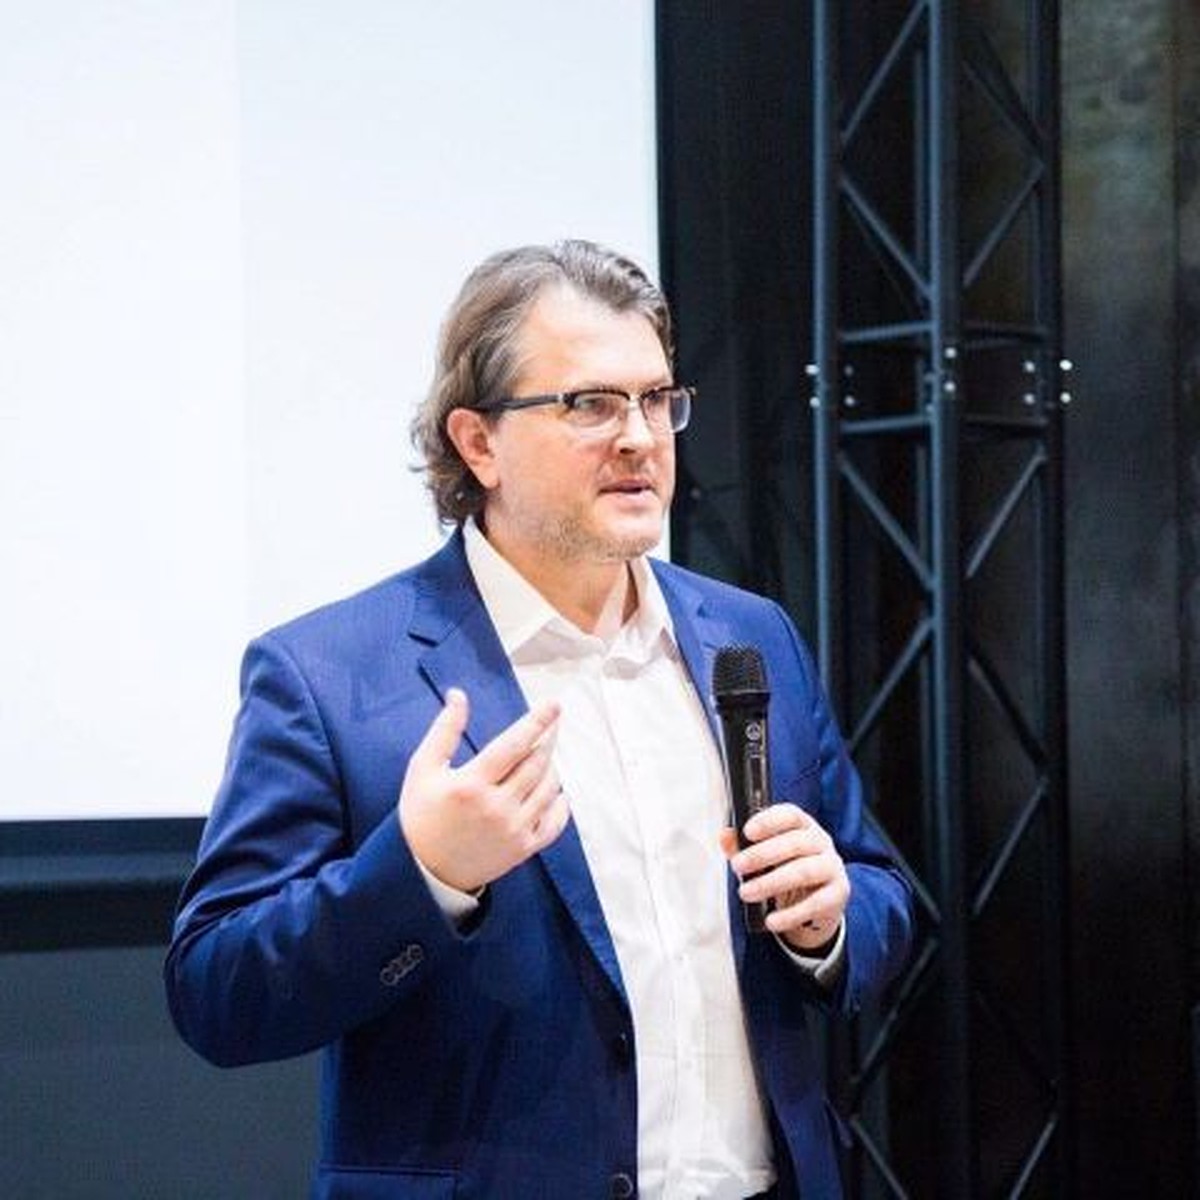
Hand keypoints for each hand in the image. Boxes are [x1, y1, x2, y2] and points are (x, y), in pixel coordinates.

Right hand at [398, 688, 568, 892]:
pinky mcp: (523, 849)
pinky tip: (556, 791)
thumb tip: (459, 695)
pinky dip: (560, 804)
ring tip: (545, 754)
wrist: (422, 872)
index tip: (553, 705)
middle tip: (553, 722)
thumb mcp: (423, 769)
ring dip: (552, 767)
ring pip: (548, 789)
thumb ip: (444, 730)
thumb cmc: (420, 816)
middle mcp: (497, 807)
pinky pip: (555, 823)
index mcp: (471, 784)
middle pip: (536, 764)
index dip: (537, 721)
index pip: (514, 745)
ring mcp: (513, 830)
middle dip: (548, 737)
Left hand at [721, 803, 850, 952]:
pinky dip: (791, 914)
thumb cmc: (787, 868)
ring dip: (771, 883)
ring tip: (746, 893)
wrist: (817, 901)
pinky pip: (816, 903)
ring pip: (805, 871)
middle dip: (763, 854)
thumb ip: (743, 845)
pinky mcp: (838, 893)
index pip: (790, 815)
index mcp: (803, 826)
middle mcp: (821, 842)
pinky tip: (771, 921)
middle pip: (796, 843)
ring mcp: (832, 867)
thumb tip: (725, 836)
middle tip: (738, 866)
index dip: (769, 821)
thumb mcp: (765, 855)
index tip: (747, 832)